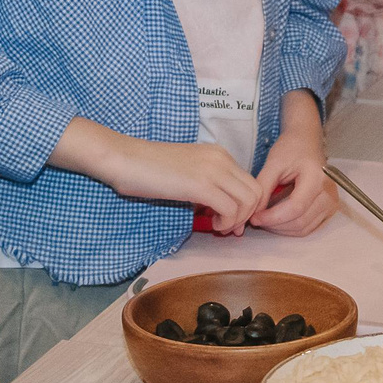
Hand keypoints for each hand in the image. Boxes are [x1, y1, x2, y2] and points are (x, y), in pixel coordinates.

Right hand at [88, 132, 264, 231]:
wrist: (125, 158)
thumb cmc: (148, 168)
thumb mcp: (186, 172)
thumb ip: (205, 185)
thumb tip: (219, 209)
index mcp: (219, 154)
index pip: (251, 181)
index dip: (247, 206)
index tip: (233, 220)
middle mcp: (221, 159)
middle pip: (257, 191)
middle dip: (248, 215)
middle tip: (229, 228)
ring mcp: (213, 170)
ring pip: (249, 200)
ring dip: (238, 220)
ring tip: (218, 226)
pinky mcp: (201, 185)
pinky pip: (231, 209)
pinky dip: (226, 222)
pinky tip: (211, 225)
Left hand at [250, 92, 334, 235]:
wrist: (307, 141)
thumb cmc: (291, 148)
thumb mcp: (273, 164)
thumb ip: (263, 189)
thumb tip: (253, 214)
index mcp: (317, 178)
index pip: (295, 208)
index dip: (272, 217)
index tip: (254, 217)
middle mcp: (329, 193)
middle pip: (299, 222)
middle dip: (274, 225)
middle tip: (256, 218)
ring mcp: (331, 203)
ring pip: (303, 229)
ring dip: (280, 228)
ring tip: (265, 217)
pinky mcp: (329, 209)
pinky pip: (308, 228)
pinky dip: (290, 227)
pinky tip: (277, 217)